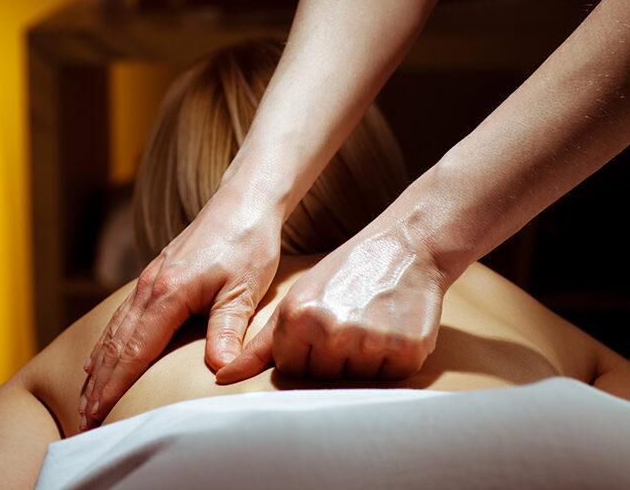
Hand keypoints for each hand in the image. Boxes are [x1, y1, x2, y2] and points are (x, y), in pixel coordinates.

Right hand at [79, 186, 281, 430]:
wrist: (242, 203)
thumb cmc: (247, 244)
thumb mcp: (244, 288)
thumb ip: (227, 328)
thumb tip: (219, 369)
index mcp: (168, 294)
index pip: (133, 351)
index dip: (113, 387)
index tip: (95, 417)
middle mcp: (150, 288)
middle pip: (115, 346)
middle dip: (97, 387)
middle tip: (83, 424)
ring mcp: (149, 281)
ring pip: (114, 332)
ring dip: (98, 369)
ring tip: (85, 401)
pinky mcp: (155, 277)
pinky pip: (122, 317)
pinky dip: (107, 344)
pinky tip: (100, 359)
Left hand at [216, 223, 447, 383]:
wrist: (405, 248)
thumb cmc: (346, 273)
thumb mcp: (297, 299)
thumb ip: (260, 344)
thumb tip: (222, 377)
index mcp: (298, 317)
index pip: (291, 370)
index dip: (307, 352)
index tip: (322, 326)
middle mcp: (331, 331)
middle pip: (323, 379)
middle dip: (334, 358)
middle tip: (350, 320)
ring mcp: (370, 342)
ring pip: (356, 382)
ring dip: (364, 361)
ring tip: (370, 322)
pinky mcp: (406, 350)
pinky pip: (390, 378)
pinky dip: (392, 360)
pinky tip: (391, 328)